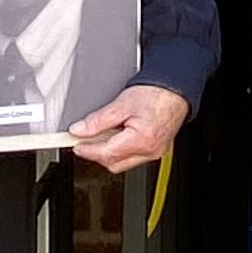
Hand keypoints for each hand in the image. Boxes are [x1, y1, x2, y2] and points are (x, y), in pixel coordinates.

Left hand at [69, 83, 187, 174]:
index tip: (75, 144)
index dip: (88, 150)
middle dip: (97, 153)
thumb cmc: (156, 93)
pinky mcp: (156, 149)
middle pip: (114, 163)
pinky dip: (121, 149)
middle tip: (84, 139)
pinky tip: (116, 135)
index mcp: (142, 140)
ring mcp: (155, 152)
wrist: (176, 89)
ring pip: (123, 162)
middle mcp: (150, 150)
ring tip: (102, 133)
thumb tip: (80, 130)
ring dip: (109, 151)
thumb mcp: (122, 103)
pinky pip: (133, 156)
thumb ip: (98, 120)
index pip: (107, 154)